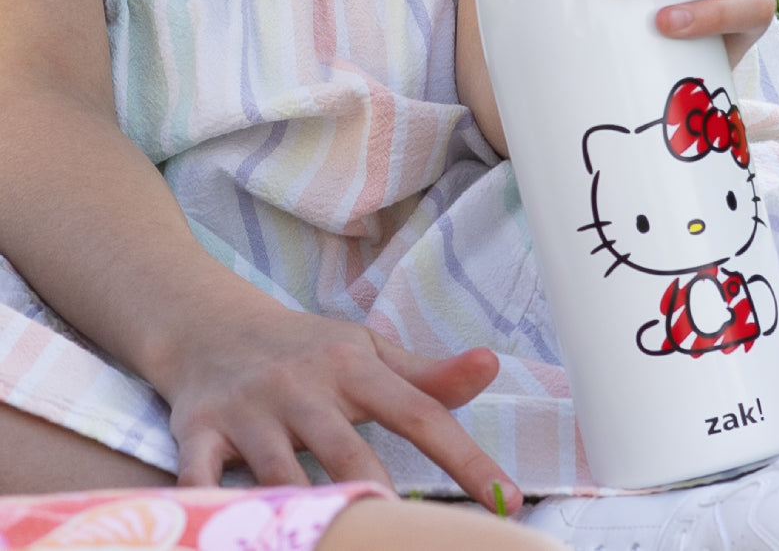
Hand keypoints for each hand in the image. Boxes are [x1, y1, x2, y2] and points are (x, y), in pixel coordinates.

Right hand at [161, 298, 520, 511]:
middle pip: (350, 452)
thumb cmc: (306, 349)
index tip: (506, 500)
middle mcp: (305, 388)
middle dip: (378, 498)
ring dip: (305, 510)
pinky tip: (230, 537)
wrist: (210, 323)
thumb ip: (427, 375)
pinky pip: (200, 479)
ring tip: (340, 541)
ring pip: (281, 473)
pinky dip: (209, 507)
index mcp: (354, 368)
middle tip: (410, 537)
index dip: (466, 458)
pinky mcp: (198, 431)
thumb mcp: (367, 351)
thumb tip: (492, 367)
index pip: (422, 414)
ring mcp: (250, 411)